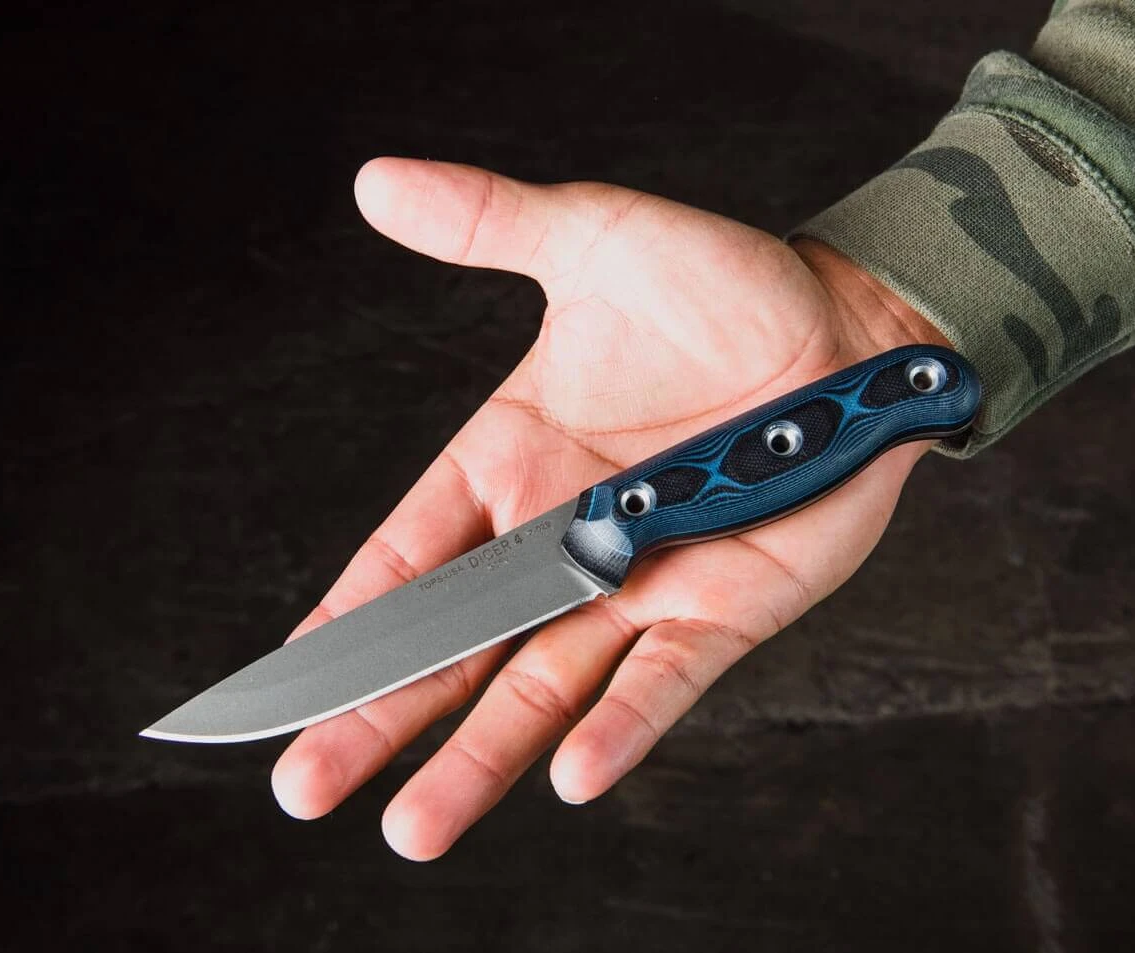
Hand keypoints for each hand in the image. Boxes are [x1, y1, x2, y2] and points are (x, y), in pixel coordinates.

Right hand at [271, 157, 947, 858]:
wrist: (852, 327)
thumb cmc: (722, 284)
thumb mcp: (594, 235)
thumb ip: (486, 223)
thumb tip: (373, 180)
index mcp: (511, 461)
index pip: (406, 556)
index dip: (346, 619)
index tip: (281, 683)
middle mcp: (561, 538)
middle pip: (452, 645)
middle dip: (379, 716)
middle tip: (304, 785)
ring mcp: (639, 584)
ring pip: (539, 686)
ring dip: (477, 756)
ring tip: (410, 827)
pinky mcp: (720, 611)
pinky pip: (659, 680)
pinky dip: (618, 725)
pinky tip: (570, 776)